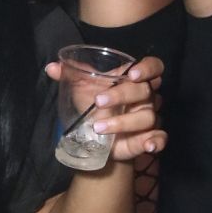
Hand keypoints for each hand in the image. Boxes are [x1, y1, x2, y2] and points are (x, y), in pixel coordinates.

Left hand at [46, 54, 166, 164]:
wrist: (93, 138)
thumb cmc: (92, 107)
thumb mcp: (81, 89)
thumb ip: (70, 75)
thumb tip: (51, 67)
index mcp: (133, 80)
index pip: (153, 67)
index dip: (147, 68)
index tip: (132, 73)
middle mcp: (145, 97)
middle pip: (145, 91)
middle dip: (122, 95)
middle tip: (98, 102)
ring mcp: (148, 118)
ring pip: (147, 116)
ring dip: (123, 122)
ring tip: (98, 128)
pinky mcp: (148, 138)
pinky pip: (160, 138)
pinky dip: (156, 141)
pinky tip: (147, 145)